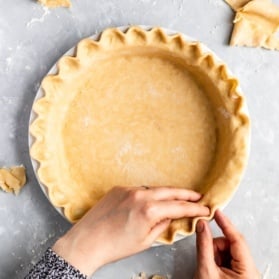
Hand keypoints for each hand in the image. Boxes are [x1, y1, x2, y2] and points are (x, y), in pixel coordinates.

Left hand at [53, 186, 208, 275]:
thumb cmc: (115, 246)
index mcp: (149, 210)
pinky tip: (148, 202)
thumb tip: (172, 216)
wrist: (87, 241)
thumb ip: (163, 225)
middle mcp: (140, 195)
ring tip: (174, 200)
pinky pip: (138, 190)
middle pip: (170, 191)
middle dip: (185, 194)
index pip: (179, 207)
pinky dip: (147, 195)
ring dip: (165, 194)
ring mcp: (128, 189)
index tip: (204, 209)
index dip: (194, 209)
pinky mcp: (119, 188)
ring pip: (153, 189)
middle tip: (197, 196)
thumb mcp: (145, 240)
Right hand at [194, 210, 259, 278]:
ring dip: (215, 253)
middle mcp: (251, 272)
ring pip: (228, 251)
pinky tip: (212, 268)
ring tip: (209, 267)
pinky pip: (228, 258)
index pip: (237, 240)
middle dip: (216, 246)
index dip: (226, 224)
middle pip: (231, 245)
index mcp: (248, 272)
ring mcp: (246, 273)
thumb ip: (204, 245)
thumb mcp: (206, 270)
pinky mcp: (240, 275)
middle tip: (206, 257)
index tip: (216, 211)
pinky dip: (217, 259)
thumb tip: (202, 224)